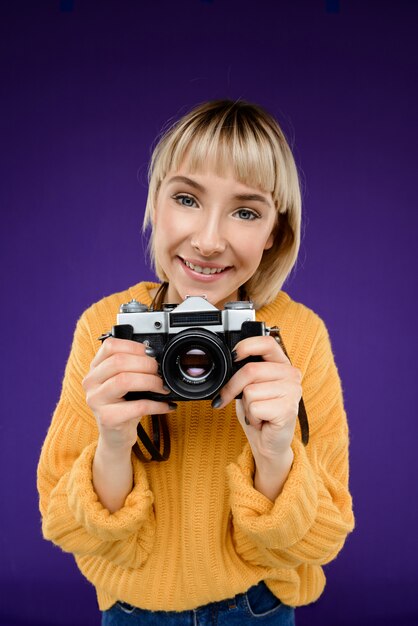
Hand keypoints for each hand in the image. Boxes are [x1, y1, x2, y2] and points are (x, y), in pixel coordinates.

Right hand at [82, 337, 172, 452]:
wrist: (116, 435)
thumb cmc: (123, 405)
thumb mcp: (124, 382)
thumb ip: (133, 366)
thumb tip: (156, 357)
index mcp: (95, 368)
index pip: (110, 346)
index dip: (134, 346)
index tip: (151, 354)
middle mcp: (91, 382)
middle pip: (118, 362)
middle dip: (146, 364)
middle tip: (159, 372)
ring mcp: (96, 401)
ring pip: (124, 380)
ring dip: (150, 382)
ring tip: (162, 388)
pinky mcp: (108, 419)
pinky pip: (137, 406)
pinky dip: (157, 405)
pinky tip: (166, 405)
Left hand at [213, 335, 301, 497]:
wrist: (268, 443)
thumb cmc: (258, 413)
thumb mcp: (248, 387)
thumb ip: (244, 373)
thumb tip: (226, 363)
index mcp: (281, 364)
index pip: (266, 343)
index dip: (246, 346)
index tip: (232, 357)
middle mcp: (291, 374)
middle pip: (250, 369)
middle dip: (232, 387)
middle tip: (227, 398)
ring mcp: (293, 391)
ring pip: (250, 390)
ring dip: (245, 406)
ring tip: (256, 412)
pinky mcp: (289, 409)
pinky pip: (254, 407)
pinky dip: (251, 417)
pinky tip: (262, 421)